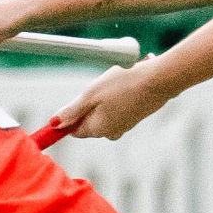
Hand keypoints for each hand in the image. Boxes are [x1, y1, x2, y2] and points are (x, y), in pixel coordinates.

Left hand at [41, 60, 166, 145]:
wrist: (159, 80)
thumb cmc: (123, 84)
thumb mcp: (91, 95)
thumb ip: (72, 111)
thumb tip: (53, 124)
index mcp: (99, 130)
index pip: (75, 130)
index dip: (70, 117)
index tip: (75, 100)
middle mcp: (112, 132)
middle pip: (90, 121)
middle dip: (89, 104)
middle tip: (99, 87)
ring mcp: (125, 126)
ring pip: (104, 112)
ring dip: (104, 98)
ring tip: (115, 84)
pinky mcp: (136, 117)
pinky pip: (118, 108)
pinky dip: (118, 96)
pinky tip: (126, 84)